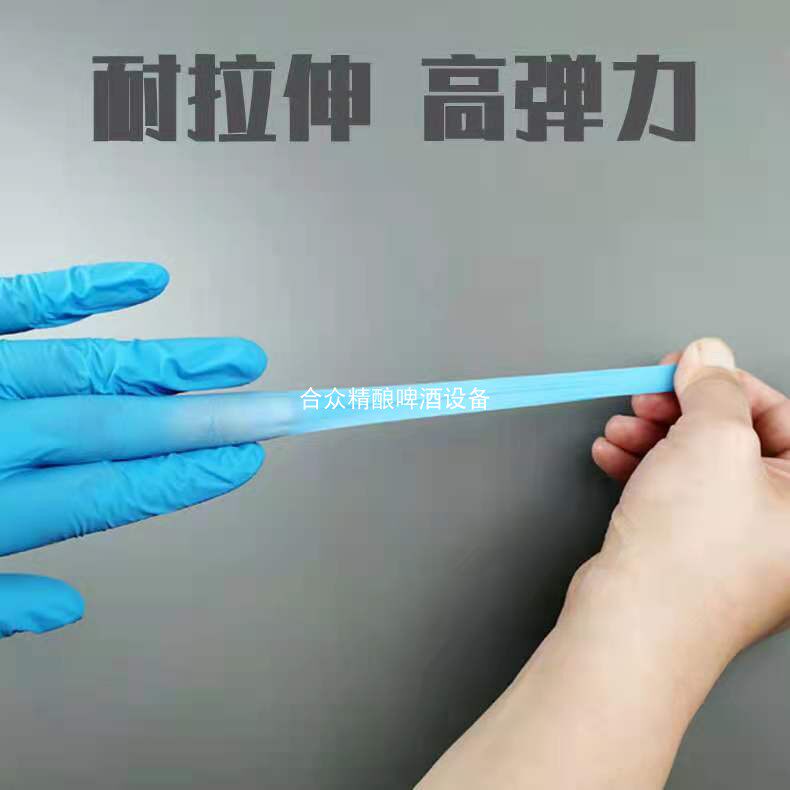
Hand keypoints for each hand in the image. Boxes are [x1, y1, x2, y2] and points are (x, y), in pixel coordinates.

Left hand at [0, 262, 265, 636]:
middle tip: (276, 408)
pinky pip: (19, 299)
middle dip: (203, 418)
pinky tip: (145, 280)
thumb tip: (61, 611)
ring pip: (86, 366)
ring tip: (234, 361)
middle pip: (115, 427)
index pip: (109, 492)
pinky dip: (82, 288)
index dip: (184, 475)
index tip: (246, 460)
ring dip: (168, 361)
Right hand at [590, 337, 789, 654]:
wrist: (633, 629)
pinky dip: (642, 470)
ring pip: (698, 465)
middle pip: (736, 439)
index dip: (729, 384)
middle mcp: (783, 527)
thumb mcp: (711, 441)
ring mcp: (738, 543)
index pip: (782, 415)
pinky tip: (611, 458)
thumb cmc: (689, 555)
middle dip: (682, 412)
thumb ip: (713, 389)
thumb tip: (710, 358)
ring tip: (619, 432)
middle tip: (647, 398)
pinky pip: (675, 494)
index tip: (686, 369)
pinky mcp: (693, 554)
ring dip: (652, 438)